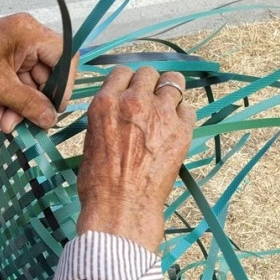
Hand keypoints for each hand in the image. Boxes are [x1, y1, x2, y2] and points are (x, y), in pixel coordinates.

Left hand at [0, 13, 77, 132]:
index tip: (55, 108)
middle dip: (36, 102)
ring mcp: (16, 52)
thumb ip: (28, 103)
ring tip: (6, 124)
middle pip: (49, 74)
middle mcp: (26, 38)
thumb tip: (50, 119)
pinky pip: (19, 87)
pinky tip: (1, 116)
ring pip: (33, 85)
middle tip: (29, 124)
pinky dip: (12, 103)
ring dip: (22, 107)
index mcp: (28, 32)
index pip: (64, 57)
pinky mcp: (6, 65)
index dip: (64, 85)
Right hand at [76, 66, 194, 251]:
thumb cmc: (99, 182)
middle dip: (148, 84)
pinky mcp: (182, 130)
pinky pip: (188, 108)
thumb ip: (106, 118)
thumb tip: (117, 112)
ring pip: (174, 82)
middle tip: (148, 101)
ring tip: (166, 107)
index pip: (121, 72)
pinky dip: (182, 115)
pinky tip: (174, 129)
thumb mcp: (91, 140)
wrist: (122, 206)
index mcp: (105, 103)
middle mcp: (133, 101)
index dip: (126, 82)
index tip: (129, 91)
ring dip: (169, 92)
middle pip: (148, 73)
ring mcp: (160, 114)